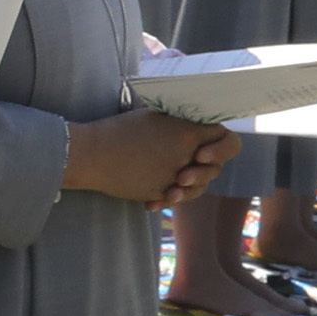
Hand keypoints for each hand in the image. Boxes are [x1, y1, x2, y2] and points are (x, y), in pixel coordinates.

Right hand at [66, 106, 236, 207]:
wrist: (91, 154)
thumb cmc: (118, 130)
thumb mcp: (153, 116)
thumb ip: (180, 121)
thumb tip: (195, 122)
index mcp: (188, 133)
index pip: (225, 139)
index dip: (220, 145)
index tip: (205, 148)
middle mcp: (187, 156)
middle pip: (215, 168)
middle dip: (204, 169)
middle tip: (187, 169)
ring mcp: (174, 177)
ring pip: (198, 188)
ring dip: (189, 187)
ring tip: (176, 185)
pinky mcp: (159, 193)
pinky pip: (174, 199)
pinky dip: (167, 198)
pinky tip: (156, 198)